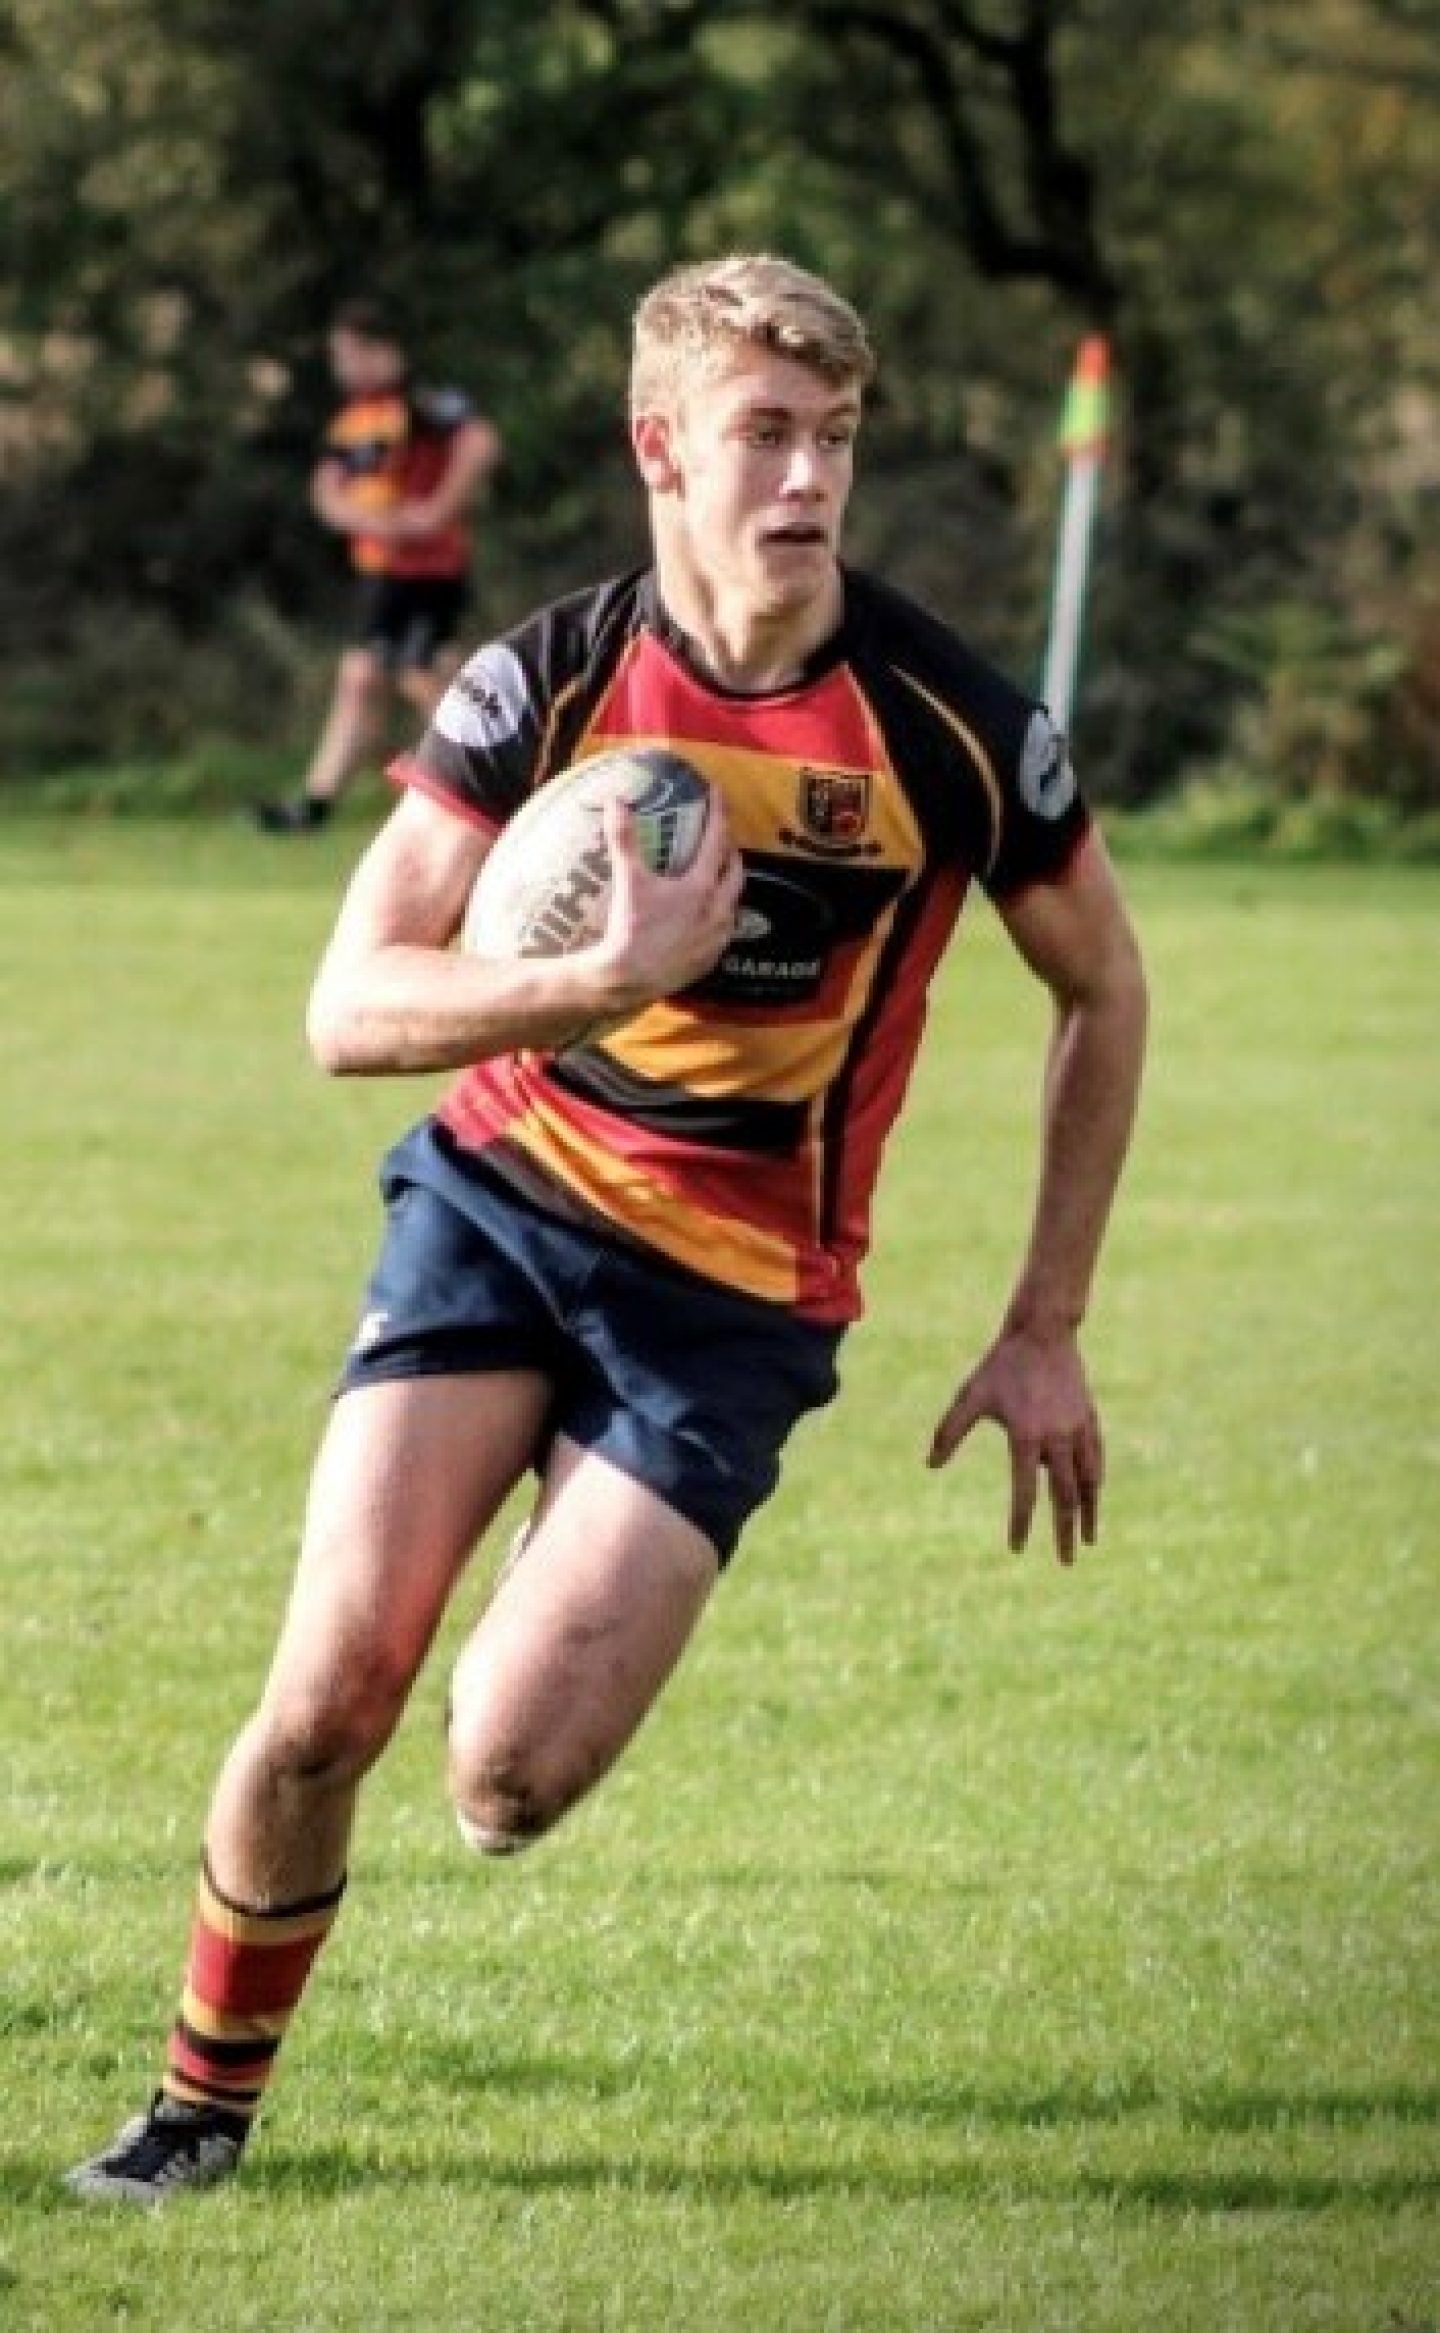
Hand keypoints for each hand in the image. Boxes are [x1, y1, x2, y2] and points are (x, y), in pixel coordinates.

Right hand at [589, 793, 741, 1012]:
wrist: (629, 979)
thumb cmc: (630, 929)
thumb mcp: (628, 881)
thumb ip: (624, 839)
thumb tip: (616, 801)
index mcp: (701, 887)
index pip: (717, 840)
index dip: (719, 813)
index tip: (718, 793)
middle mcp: (717, 910)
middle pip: (735, 872)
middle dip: (730, 851)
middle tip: (721, 838)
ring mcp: (717, 937)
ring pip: (733, 902)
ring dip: (728, 884)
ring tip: (716, 876)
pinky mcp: (710, 959)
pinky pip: (724, 930)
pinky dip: (720, 915)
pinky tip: (707, 916)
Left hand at [927, 1325, 1103, 1564]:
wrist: (1042, 1333)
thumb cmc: (1000, 1365)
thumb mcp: (970, 1396)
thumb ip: (949, 1431)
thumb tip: (930, 1465)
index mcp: (1026, 1436)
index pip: (1024, 1492)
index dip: (1020, 1522)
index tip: (1017, 1547)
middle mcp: (1056, 1438)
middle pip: (1063, 1496)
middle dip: (1064, 1531)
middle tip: (1066, 1562)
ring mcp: (1077, 1429)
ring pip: (1087, 1481)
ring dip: (1088, 1512)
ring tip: (1088, 1540)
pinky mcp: (1089, 1418)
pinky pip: (1096, 1458)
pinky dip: (1094, 1481)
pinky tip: (1093, 1495)